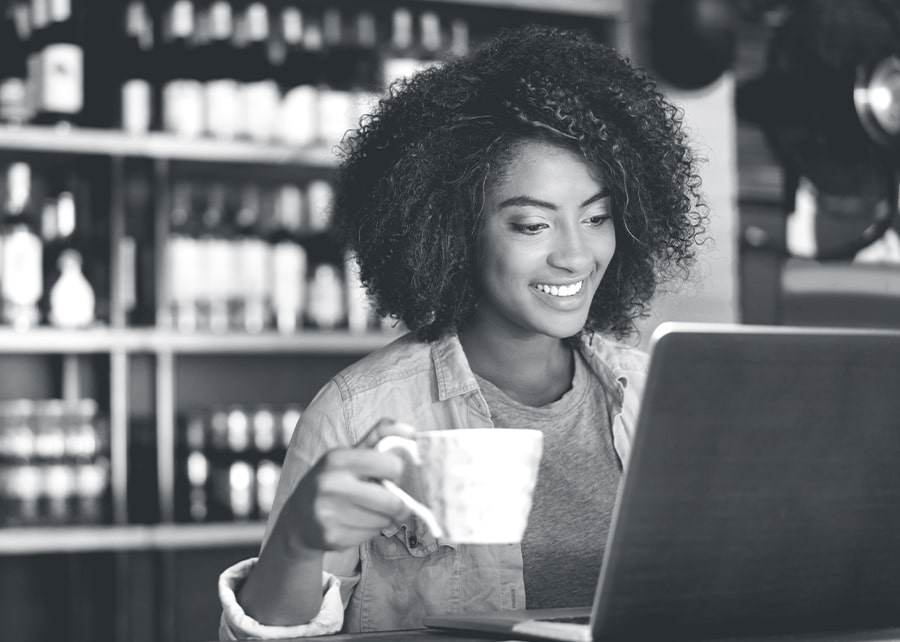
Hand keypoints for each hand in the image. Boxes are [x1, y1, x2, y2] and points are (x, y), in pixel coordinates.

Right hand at [279, 419, 415, 552]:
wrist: (299, 517)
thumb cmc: (334, 480)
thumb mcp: (351, 453)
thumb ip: (380, 436)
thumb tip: (412, 432)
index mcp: (337, 458)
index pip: (392, 465)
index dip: (396, 472)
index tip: (389, 475)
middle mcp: (330, 484)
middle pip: (392, 501)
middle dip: (398, 504)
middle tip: (392, 501)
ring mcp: (328, 513)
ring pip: (384, 520)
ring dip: (385, 518)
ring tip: (370, 511)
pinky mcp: (331, 537)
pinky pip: (371, 535)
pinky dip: (372, 531)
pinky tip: (358, 523)